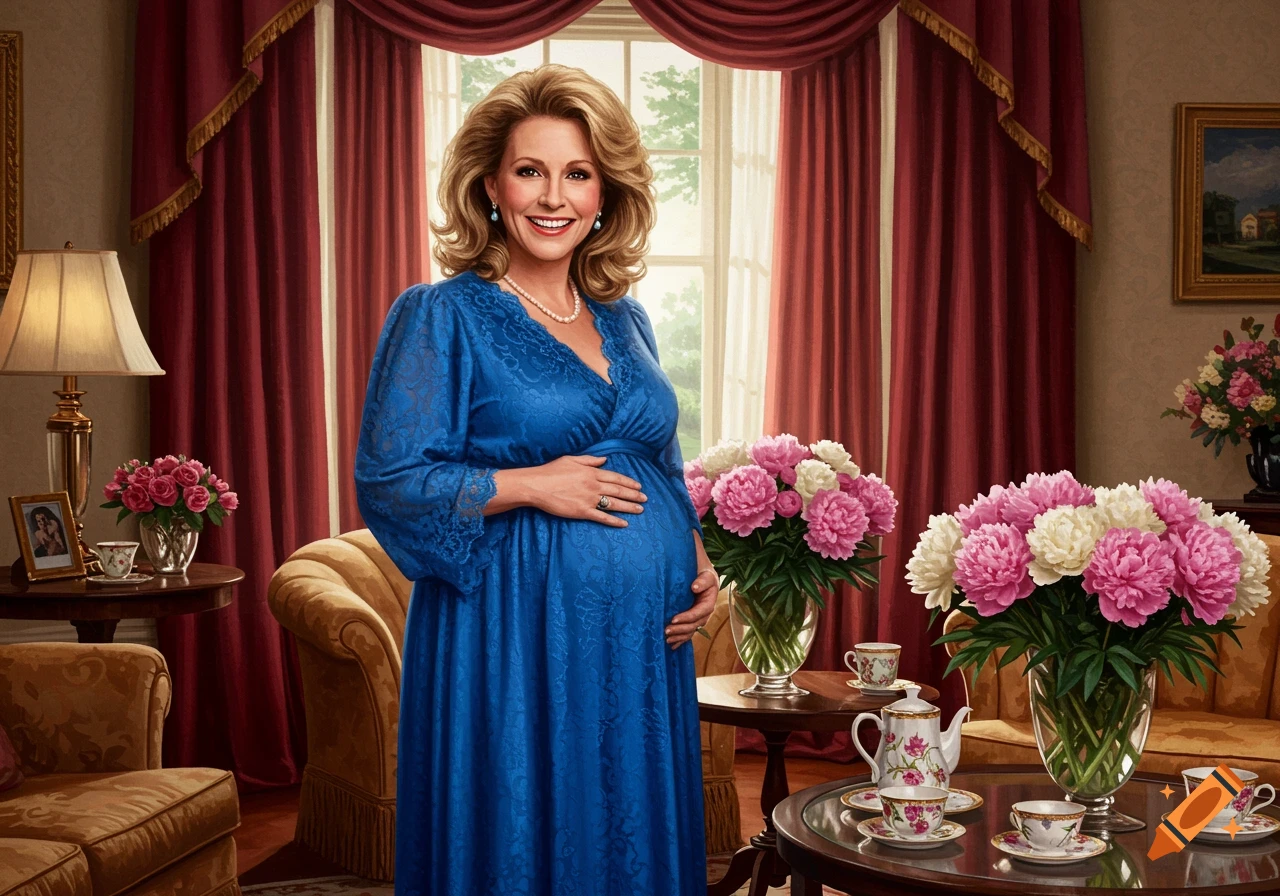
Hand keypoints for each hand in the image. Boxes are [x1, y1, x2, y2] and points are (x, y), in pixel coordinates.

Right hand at [522, 455, 646, 526]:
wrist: (536, 485)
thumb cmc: (551, 471)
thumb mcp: (571, 460)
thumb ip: (590, 460)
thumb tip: (604, 460)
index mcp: (591, 473)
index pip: (615, 477)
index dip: (629, 482)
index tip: (639, 486)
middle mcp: (593, 486)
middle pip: (618, 491)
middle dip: (634, 495)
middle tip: (645, 499)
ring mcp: (588, 499)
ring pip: (614, 504)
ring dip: (629, 507)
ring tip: (640, 509)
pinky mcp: (582, 512)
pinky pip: (602, 517)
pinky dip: (614, 521)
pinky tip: (624, 523)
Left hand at [666, 564, 718, 648]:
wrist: (699, 572)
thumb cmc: (701, 571)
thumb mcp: (706, 573)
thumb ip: (703, 580)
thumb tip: (695, 587)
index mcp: (709, 601)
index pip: (700, 612)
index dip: (688, 617)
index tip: (674, 619)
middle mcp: (705, 611)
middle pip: (695, 624)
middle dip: (681, 629)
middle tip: (666, 631)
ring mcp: (699, 617)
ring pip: (691, 631)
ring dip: (680, 637)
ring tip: (666, 639)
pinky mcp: (692, 619)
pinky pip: (688, 632)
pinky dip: (680, 640)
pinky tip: (672, 646)